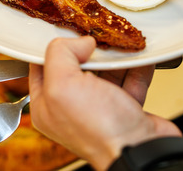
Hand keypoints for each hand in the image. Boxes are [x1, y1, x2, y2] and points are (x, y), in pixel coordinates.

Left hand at [28, 36, 182, 170]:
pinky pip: (129, 80)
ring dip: (115, 56)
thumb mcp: (63, 85)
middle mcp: (71, 108)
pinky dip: (136, 66)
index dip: (53, 47)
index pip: (42, 66)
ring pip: (105, 71)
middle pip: (76, 66)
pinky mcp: (126, 109)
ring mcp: (100, 109)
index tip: (68, 31)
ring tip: (121, 41)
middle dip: (89, 49)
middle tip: (98, 35)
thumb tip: (79, 42)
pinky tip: (140, 54)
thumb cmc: (99, 129)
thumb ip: (61, 54)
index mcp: (47, 105)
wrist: (141, 151)